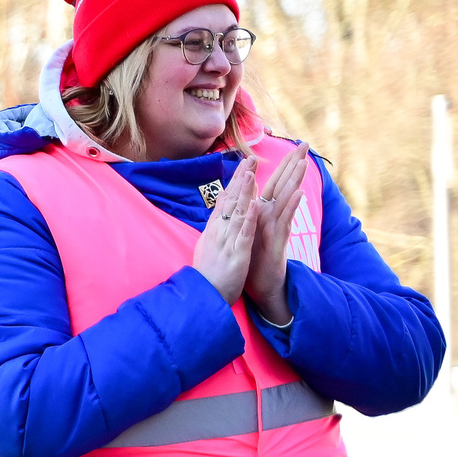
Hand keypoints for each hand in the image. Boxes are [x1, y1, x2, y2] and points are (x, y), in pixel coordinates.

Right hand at [190, 160, 257, 303]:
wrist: (203, 296)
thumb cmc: (208, 273)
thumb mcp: (208, 244)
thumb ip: (216, 223)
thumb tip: (220, 203)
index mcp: (214, 230)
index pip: (226, 201)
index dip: (236, 182)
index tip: (244, 164)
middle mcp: (219, 232)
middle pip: (230, 201)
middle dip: (241, 179)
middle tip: (250, 159)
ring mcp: (226, 242)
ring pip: (236, 213)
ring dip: (244, 192)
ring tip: (251, 173)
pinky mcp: (236, 254)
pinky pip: (243, 234)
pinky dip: (248, 218)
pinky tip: (254, 205)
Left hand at [243, 142, 310, 323]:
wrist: (261, 285)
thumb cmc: (255, 257)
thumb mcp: (252, 229)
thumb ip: (254, 211)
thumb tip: (253, 194)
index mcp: (264, 212)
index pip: (274, 183)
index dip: (282, 164)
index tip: (290, 144)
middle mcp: (273, 216)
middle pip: (285, 185)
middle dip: (294, 165)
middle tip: (306, 144)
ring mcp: (277, 228)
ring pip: (288, 200)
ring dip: (295, 181)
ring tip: (304, 162)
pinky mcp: (278, 241)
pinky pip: (285, 221)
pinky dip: (291, 207)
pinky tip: (297, 194)